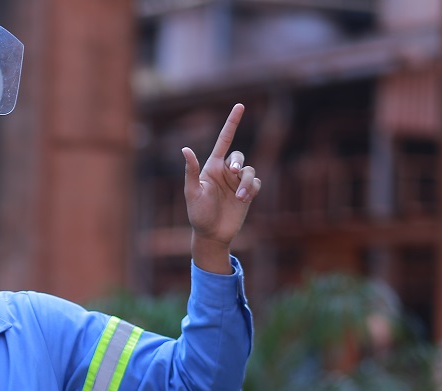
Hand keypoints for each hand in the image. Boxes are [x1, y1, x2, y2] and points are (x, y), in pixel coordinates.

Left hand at [182, 103, 260, 272]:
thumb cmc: (198, 214)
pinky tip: (244, 200)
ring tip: (239, 197)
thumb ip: (191, 171)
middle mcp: (225, 172)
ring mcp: (237, 182)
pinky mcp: (248, 193)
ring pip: (249, 170)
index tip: (240, 106)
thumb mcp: (192, 193)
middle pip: (239, 155)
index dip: (232, 123)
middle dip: (238, 163)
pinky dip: (252, 189)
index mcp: (211, 167)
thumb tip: (185, 149)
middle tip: (234, 172)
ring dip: (246, 182)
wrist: (211, 234)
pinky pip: (256, 183)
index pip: (224, 140)